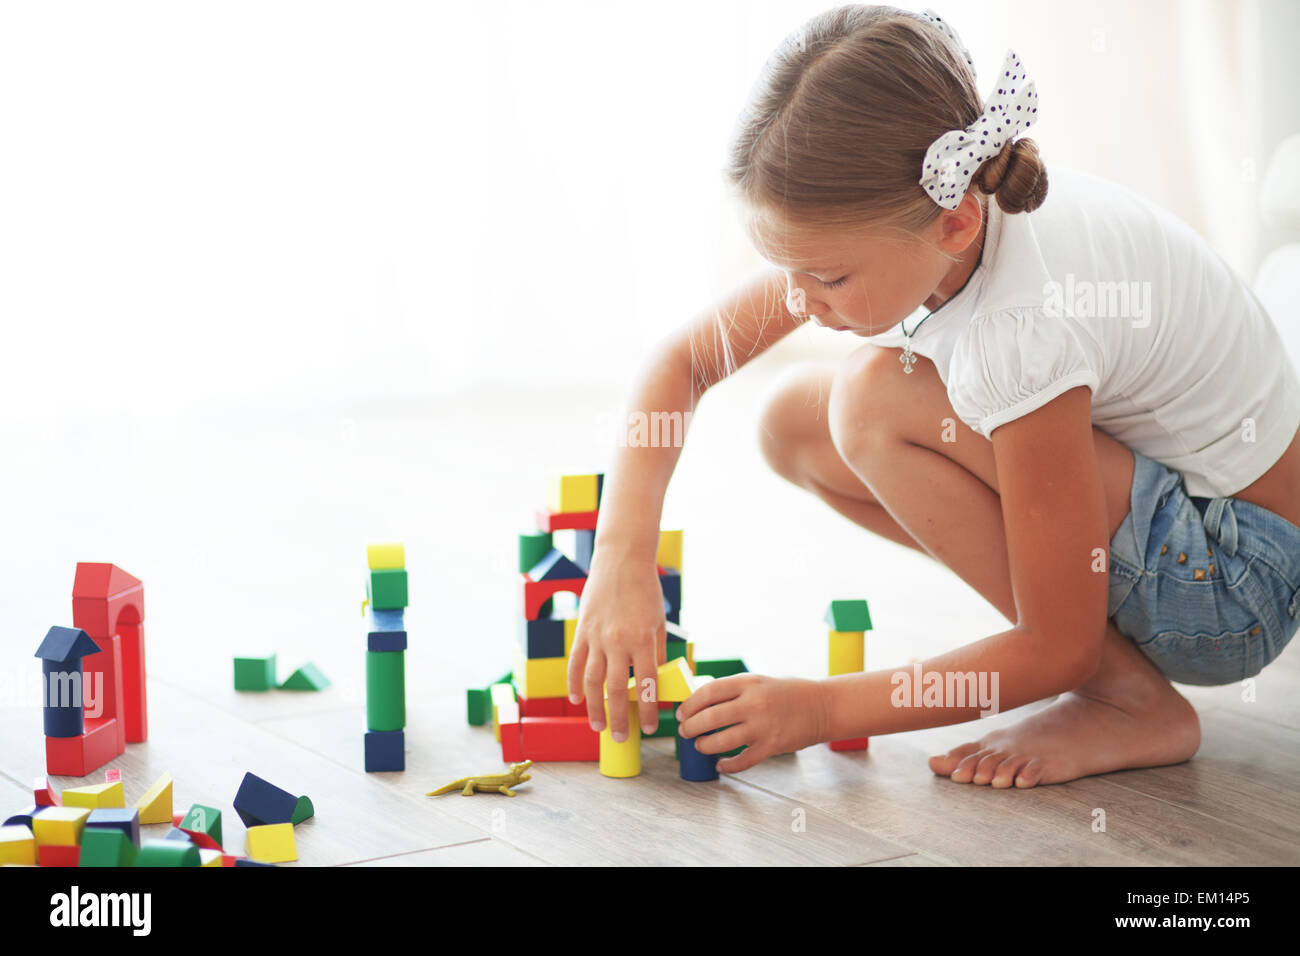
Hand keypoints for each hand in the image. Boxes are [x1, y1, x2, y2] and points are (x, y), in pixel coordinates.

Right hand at [566, 548, 665, 740]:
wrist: (622, 560)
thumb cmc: (646, 591)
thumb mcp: (658, 623)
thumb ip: (655, 652)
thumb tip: (654, 682)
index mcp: (643, 640)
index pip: (646, 685)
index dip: (648, 709)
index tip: (650, 728)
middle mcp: (618, 641)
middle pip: (616, 689)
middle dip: (619, 718)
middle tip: (620, 738)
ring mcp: (597, 636)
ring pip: (592, 681)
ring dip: (594, 707)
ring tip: (599, 726)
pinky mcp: (582, 631)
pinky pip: (576, 662)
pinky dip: (574, 683)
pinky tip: (576, 699)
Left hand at [676, 674, 830, 772]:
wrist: (822, 706)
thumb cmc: (788, 693)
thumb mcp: (759, 681)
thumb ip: (733, 691)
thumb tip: (700, 705)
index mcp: (749, 682)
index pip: (708, 692)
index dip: (690, 704)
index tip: (682, 713)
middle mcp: (754, 703)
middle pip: (710, 718)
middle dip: (691, 728)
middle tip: (685, 732)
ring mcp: (763, 726)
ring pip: (722, 741)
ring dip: (705, 746)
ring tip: (700, 746)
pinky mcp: (772, 746)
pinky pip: (742, 761)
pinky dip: (728, 765)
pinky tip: (721, 764)